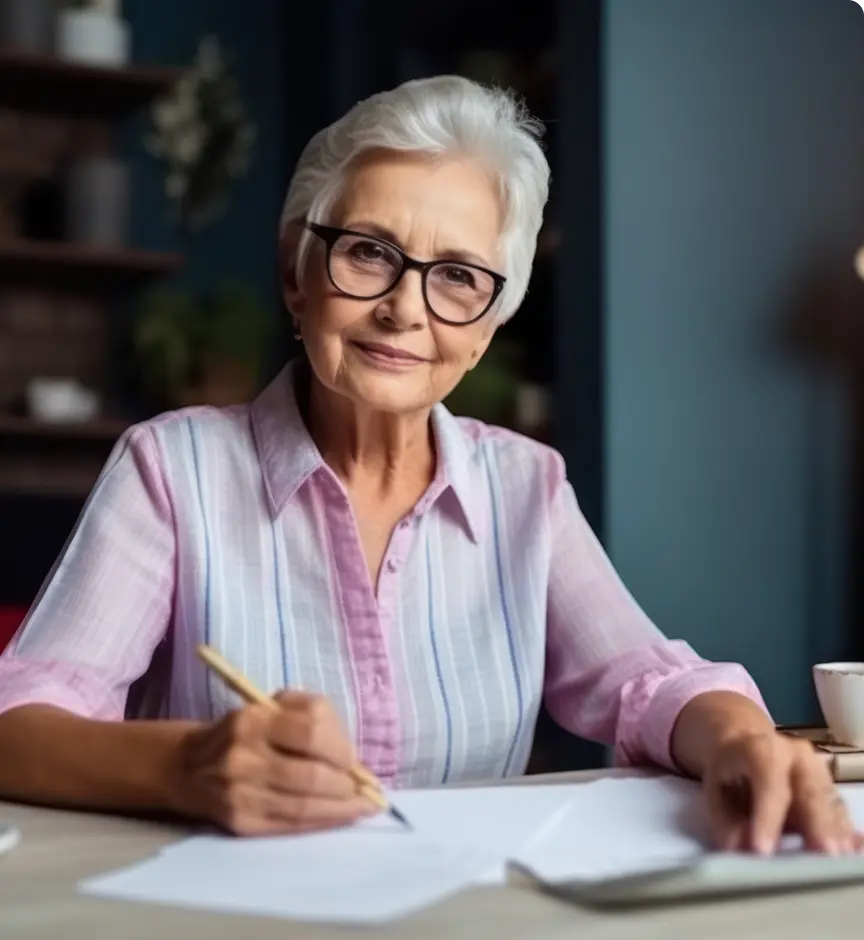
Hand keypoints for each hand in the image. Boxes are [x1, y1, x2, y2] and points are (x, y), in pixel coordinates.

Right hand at [172, 692, 377, 834]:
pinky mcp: (240, 822)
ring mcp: (240, 794)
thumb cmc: (246, 730)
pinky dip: (320, 823)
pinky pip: (289, 826)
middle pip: (310, 776)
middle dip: (345, 785)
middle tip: (364, 789)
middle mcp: (244, 757)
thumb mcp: (274, 705)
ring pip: (303, 807)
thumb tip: (353, 756)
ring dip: (341, 809)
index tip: (355, 760)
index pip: (311, 733)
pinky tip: (338, 818)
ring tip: (362, 807)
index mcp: (255, 719)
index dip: (341, 749)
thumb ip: (313, 716)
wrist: (190, 766)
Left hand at [703, 729, 863, 854]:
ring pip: (831, 804)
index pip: (769, 783)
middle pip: (811, 791)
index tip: (763, 850)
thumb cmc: (730, 773)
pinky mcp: (831, 790)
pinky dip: (844, 833)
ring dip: (834, 834)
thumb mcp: (716, 791)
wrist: (745, 744)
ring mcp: (819, 772)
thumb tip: (740, 848)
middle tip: (823, 856)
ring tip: (835, 864)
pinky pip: (840, 813)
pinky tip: (850, 850)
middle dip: (818, 825)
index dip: (767, 817)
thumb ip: (726, 821)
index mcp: (762, 750)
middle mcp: (797, 757)